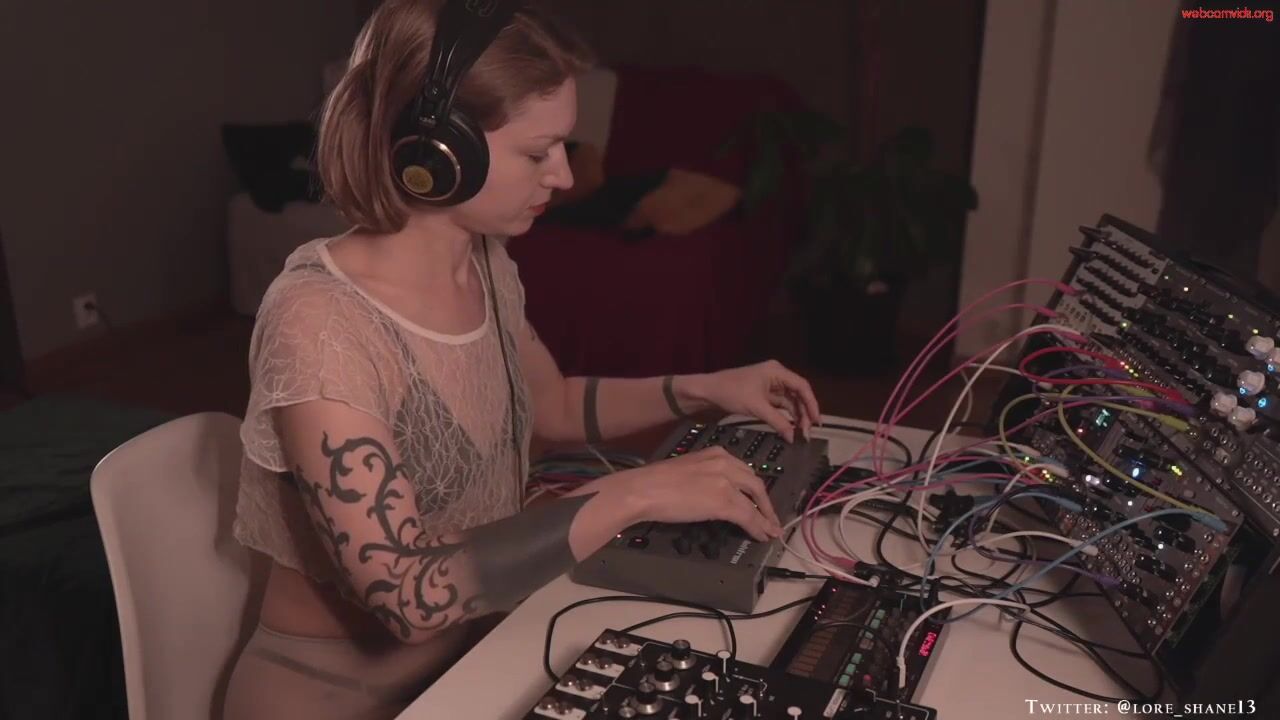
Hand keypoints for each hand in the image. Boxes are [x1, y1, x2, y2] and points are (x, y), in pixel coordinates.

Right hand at [606, 446, 782, 541]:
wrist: (644, 489)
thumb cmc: (655, 482)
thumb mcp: (687, 470)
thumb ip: (705, 476)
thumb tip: (711, 494)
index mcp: (715, 453)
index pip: (744, 471)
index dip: (754, 489)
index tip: (758, 500)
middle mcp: (725, 463)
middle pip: (756, 483)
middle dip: (765, 503)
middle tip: (770, 517)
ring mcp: (726, 482)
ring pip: (755, 502)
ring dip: (765, 519)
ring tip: (770, 531)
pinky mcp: (724, 501)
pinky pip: (749, 517)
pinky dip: (758, 527)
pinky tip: (761, 535)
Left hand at [696, 360, 820, 442]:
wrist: (708, 392)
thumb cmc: (730, 392)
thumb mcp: (756, 408)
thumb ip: (778, 422)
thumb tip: (793, 437)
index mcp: (777, 371)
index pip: (802, 386)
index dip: (812, 404)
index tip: (816, 420)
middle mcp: (776, 376)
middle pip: (798, 395)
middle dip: (804, 413)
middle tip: (807, 432)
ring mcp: (770, 386)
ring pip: (790, 402)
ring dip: (796, 417)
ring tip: (800, 433)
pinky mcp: (764, 395)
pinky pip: (780, 406)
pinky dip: (785, 417)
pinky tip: (790, 428)